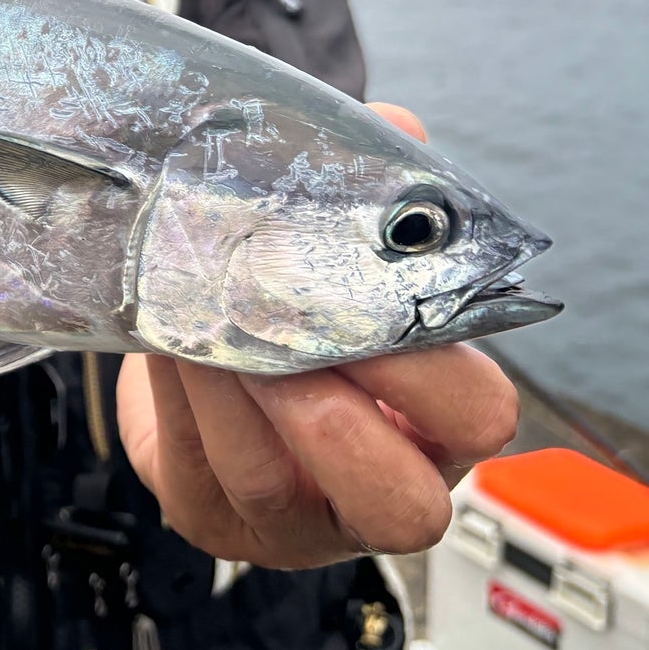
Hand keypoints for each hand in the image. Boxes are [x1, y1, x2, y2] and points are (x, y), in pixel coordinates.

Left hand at [115, 103, 519, 567]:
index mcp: (441, 422)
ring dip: (235, 398)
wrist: (203, 343)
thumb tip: (395, 127)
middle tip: (290, 346)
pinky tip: (167, 342)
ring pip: (274, 486)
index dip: (436, 372)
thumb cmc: (296, 299)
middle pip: (403, 505)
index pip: (481, 415)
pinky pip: (197, 472)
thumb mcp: (339, 243)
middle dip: (339, 424)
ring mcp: (296, 522)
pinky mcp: (214, 519)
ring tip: (205, 326)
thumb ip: (371, 184)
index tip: (374, 302)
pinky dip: (180, 400)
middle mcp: (382, 490)